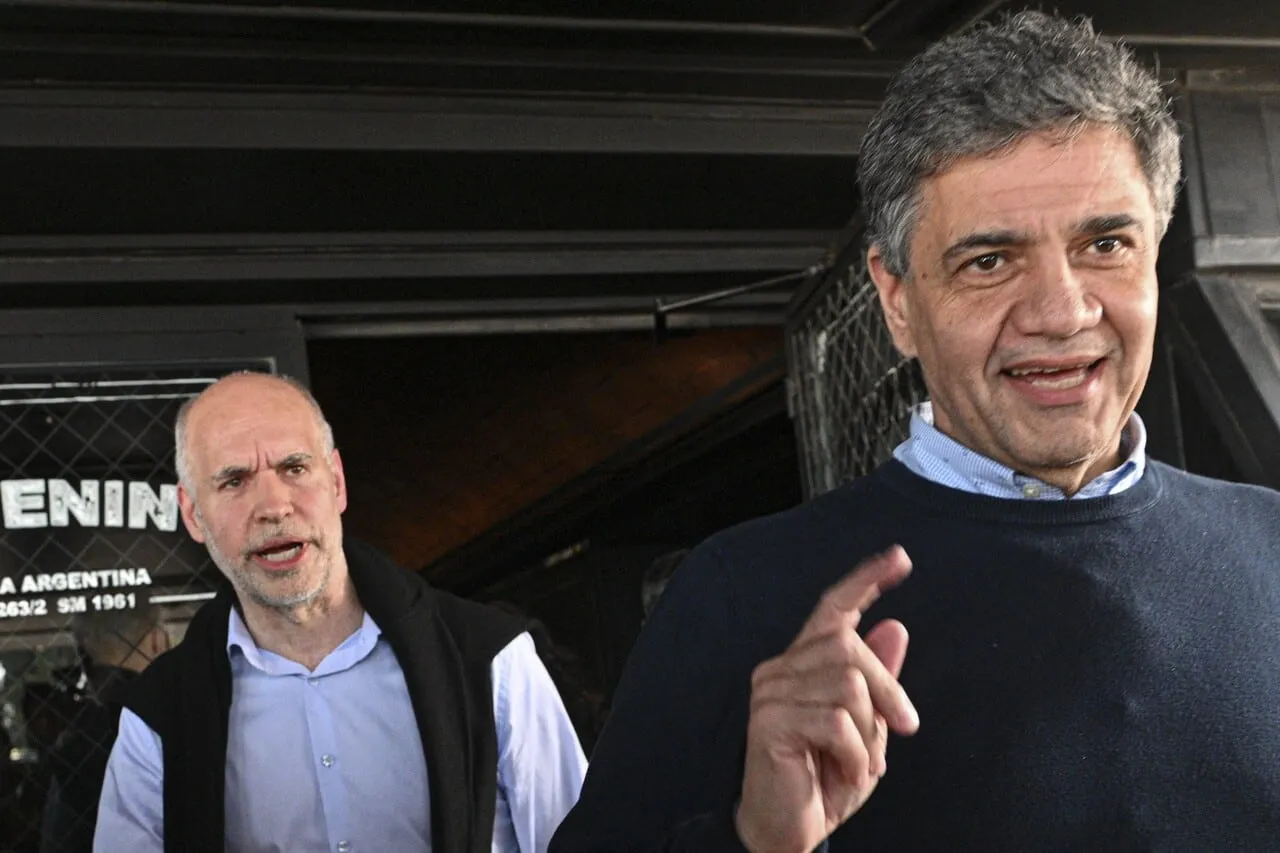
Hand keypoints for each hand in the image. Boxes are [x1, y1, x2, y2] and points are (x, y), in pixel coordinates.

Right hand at [735, 546, 918, 852]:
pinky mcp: (770, 720)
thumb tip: (895, 627)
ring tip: (862, 763)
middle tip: (904, 729)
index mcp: (802, 665)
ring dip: (870, 732)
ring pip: (849, 683)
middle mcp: (779, 670)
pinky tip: (845, 773)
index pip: (832, 609)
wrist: (787, 832)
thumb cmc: (823, 782)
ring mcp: (770, 692)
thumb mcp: (866, 729)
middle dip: (888, 689)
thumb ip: (877, 682)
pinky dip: (856, 753)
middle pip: (850, 647)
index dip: (865, 581)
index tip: (900, 558)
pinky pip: (837, 721)